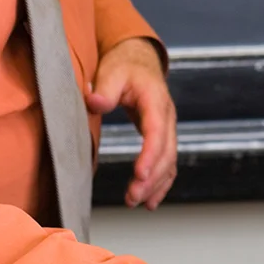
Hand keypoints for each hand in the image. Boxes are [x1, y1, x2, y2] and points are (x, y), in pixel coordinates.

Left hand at [85, 37, 176, 208]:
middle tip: (132, 196)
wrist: (139, 61)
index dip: (150, 154)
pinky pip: (168, 163)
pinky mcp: (162, 136)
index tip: (139, 174)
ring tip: (136, 202)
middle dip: (151, 177)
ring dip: (155, 184)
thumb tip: (94, 101)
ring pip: (169, 161)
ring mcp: (167, 127)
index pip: (157, 130)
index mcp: (155, 99)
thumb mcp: (111, 71)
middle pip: (166, 151)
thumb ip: (104, 89)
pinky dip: (161, 183)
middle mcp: (166, 115)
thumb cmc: (125, 67)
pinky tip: (150, 201)